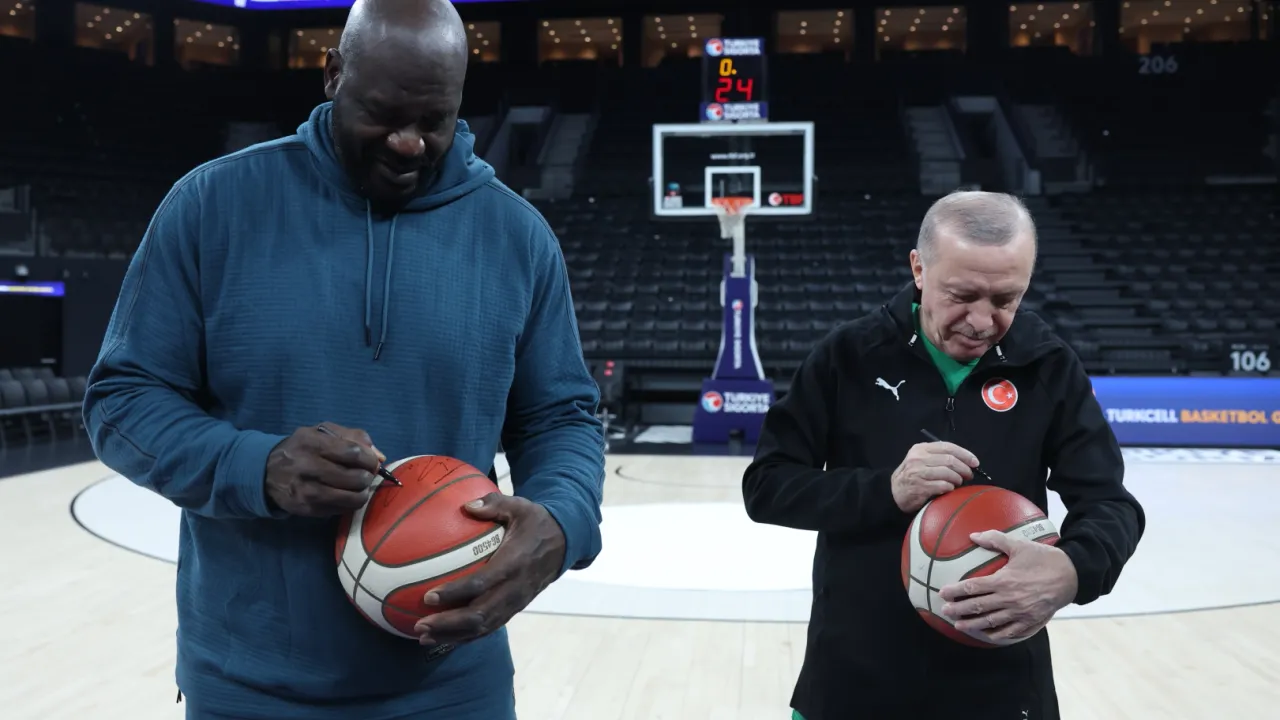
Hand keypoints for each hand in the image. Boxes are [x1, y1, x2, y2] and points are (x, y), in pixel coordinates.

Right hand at [264, 423, 385, 516]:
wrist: (266, 472)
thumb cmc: (302, 448)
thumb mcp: (322, 432)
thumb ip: (353, 437)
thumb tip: (379, 456)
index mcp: (312, 442)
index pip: (354, 453)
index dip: (369, 459)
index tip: (370, 461)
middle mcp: (307, 467)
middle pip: (356, 478)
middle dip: (367, 476)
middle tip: (364, 475)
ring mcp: (306, 491)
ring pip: (352, 498)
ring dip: (362, 492)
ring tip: (357, 486)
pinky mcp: (307, 509)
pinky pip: (342, 510)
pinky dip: (348, 503)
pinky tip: (343, 494)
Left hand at [413, 493, 565, 645]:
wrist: (565, 543)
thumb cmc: (537, 523)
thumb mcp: (520, 507)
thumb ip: (494, 504)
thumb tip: (466, 506)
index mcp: (513, 563)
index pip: (481, 583)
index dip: (455, 593)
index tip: (428, 596)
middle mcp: (514, 589)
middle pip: (480, 615)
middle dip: (448, 624)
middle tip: (420, 625)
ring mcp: (515, 602)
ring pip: (483, 627)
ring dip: (453, 635)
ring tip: (424, 637)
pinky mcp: (514, 609)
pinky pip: (489, 628)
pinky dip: (465, 637)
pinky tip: (443, 638)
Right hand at [891, 441, 978, 511]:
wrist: (895, 492)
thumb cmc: (913, 476)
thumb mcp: (921, 460)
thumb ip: (938, 457)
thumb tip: (966, 461)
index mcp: (921, 449)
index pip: (947, 447)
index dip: (964, 454)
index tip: (975, 462)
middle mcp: (918, 458)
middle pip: (949, 460)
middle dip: (964, 468)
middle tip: (969, 476)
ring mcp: (918, 473)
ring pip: (947, 473)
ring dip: (957, 479)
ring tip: (958, 483)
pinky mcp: (920, 487)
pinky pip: (942, 485)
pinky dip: (950, 487)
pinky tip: (949, 489)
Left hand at [938, 530, 1078, 643]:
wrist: (1072, 575)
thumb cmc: (1044, 559)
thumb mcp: (1019, 545)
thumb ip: (995, 540)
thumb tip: (973, 535)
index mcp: (1004, 581)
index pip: (972, 588)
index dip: (955, 591)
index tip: (942, 593)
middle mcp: (1009, 599)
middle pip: (977, 607)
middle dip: (958, 610)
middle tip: (945, 612)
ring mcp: (1020, 613)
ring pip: (990, 622)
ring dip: (972, 624)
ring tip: (959, 626)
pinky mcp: (1030, 622)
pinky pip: (1010, 632)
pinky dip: (996, 634)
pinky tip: (987, 634)